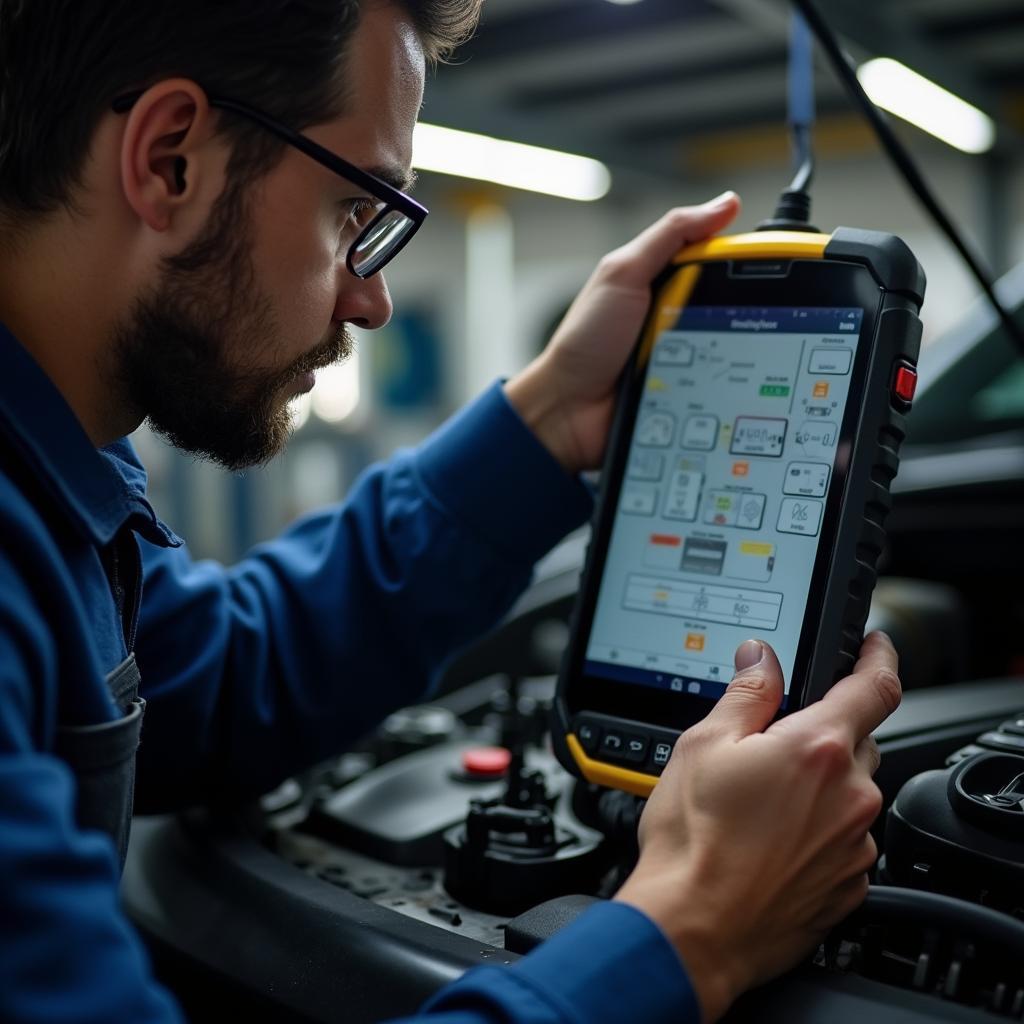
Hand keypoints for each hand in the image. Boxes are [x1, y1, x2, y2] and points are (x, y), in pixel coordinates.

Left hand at [504, 193, 740, 474]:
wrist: (567, 408)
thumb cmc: (585, 341)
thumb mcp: (623, 274)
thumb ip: (669, 235)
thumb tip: (724, 204)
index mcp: (666, 283)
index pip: (723, 262)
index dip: (748, 263)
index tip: (777, 265)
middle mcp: (680, 318)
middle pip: (737, 305)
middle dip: (753, 312)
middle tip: (768, 317)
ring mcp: (688, 357)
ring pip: (738, 348)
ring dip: (745, 354)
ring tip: (757, 355)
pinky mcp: (691, 392)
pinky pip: (724, 385)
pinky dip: (732, 386)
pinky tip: (744, 389)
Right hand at [614, 632, 900, 1022]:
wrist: (693, 930)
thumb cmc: (693, 842)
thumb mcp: (704, 745)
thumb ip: (746, 695)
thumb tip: (762, 659)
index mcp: (817, 749)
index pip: (874, 686)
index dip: (879, 657)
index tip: (876, 646)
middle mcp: (850, 795)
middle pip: (856, 740)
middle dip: (823, 732)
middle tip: (773, 745)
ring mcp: (854, 844)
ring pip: (849, 793)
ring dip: (819, 786)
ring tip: (758, 805)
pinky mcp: (848, 885)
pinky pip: (844, 840)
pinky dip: (817, 831)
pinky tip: (769, 841)